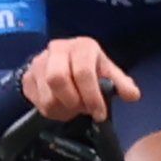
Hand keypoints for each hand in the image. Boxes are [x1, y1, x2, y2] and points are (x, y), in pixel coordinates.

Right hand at [21, 37, 137, 123]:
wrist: (61, 63)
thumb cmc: (90, 68)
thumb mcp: (108, 73)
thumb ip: (120, 84)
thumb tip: (133, 95)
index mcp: (82, 46)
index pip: (83, 72)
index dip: (92, 96)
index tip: (99, 114)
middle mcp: (57, 49)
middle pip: (57, 79)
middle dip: (73, 101)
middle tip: (82, 110)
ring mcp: (38, 62)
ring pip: (46, 94)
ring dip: (62, 109)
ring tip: (73, 109)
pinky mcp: (27, 77)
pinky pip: (36, 101)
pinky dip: (51, 111)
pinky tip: (61, 108)